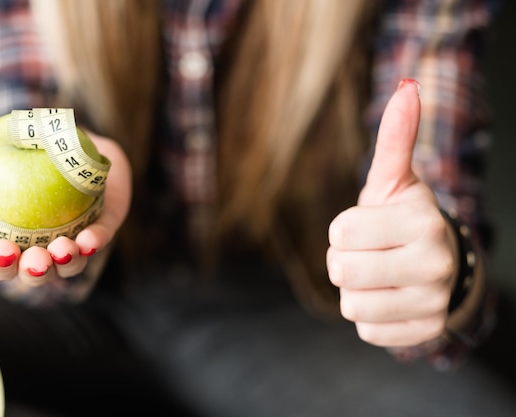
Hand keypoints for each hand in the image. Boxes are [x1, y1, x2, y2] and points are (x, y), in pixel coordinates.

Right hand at [0, 132, 131, 286]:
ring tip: (62, 249)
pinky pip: (100, 238)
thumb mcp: (0, 165)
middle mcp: (45, 248)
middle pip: (37, 274)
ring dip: (66, 261)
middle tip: (34, 260)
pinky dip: (95, 241)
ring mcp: (76, 241)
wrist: (73, 143)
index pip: (1, 264)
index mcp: (15, 241)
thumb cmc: (29, 160)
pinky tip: (89, 240)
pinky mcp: (103, 227)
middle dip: (33, 272)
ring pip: (70, 264)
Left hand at [327, 79, 458, 346]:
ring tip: (380, 276)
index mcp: (422, 221)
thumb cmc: (403, 219)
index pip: (341, 232)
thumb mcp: (395, 181)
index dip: (343, 230)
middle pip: (341, 271)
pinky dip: (371, 315)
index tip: (365, 227)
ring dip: (356, 289)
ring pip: (351, 304)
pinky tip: (390, 298)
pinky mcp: (424, 333)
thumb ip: (395, 139)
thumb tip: (406, 88)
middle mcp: (435, 264)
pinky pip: (366, 331)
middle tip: (369, 253)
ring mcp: (432, 303)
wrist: (440, 264)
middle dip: (344, 260)